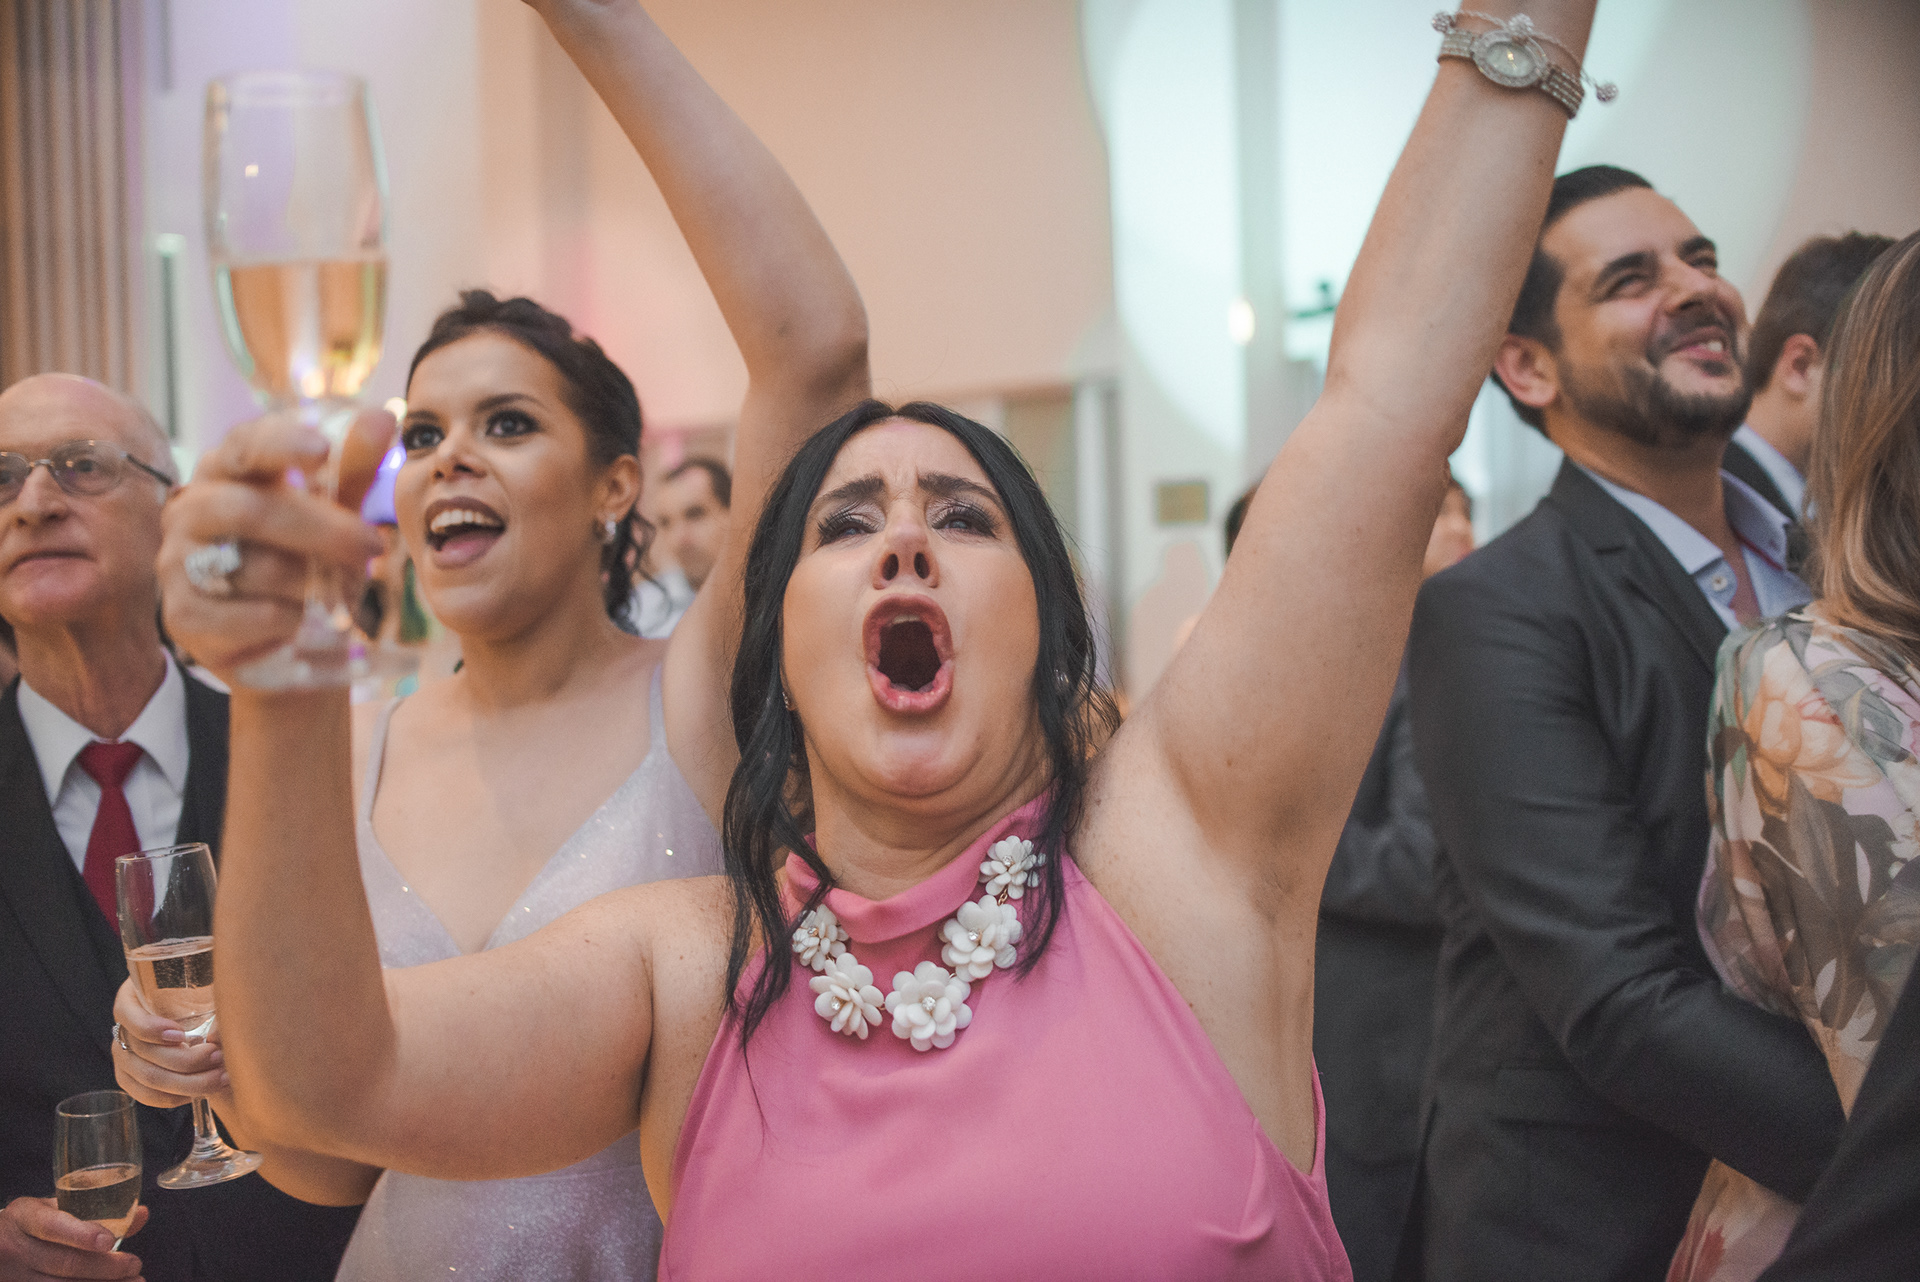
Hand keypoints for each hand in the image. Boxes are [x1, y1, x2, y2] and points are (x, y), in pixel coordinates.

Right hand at [0, 1198, 145, 1279]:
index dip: (81, 1234)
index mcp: (25, 1217)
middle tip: (134, 1264)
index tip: (109, 1241)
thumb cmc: (32, 1223)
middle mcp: (16, 1247)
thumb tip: (141, 1214)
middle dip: (104, 1266)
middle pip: (61, 1262)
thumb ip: (97, 1211)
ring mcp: (15, 1275)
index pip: (52, 1226)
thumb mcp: (56, 1208)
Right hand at [111, 980, 226, 1111]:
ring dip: (189, 1083)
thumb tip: (217, 1034)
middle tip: (219, 1056)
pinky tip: (203, 1090)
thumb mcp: (198, 985)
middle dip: (187, 1060)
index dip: (152, 1029)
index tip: (182, 1034)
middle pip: (146, 1054)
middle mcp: (121, 1032)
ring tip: (222, 1077)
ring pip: (150, 1080)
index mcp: (130, 1001)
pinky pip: (149, 1096)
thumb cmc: (195, 990)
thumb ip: (206, 999)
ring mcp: (123, 1059)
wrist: (186, 1006)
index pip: (130, 1018)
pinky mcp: (131, 1081)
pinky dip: (178, 1096)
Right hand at [157, 409, 392, 685]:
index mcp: (227, 472)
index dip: (280, 444)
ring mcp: (177, 562)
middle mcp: (191, 510)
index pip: (244, 445)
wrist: (281, 639)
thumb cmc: (305, 560)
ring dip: (311, 583)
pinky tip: (303, 621)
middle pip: (249, 510)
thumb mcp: (334, 513)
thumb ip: (352, 468)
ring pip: (253, 567)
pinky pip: (247, 616)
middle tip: (372, 546)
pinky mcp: (181, 616)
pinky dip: (289, 620)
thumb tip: (382, 416)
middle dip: (320, 529)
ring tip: (337, 593)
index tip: (321, 449)